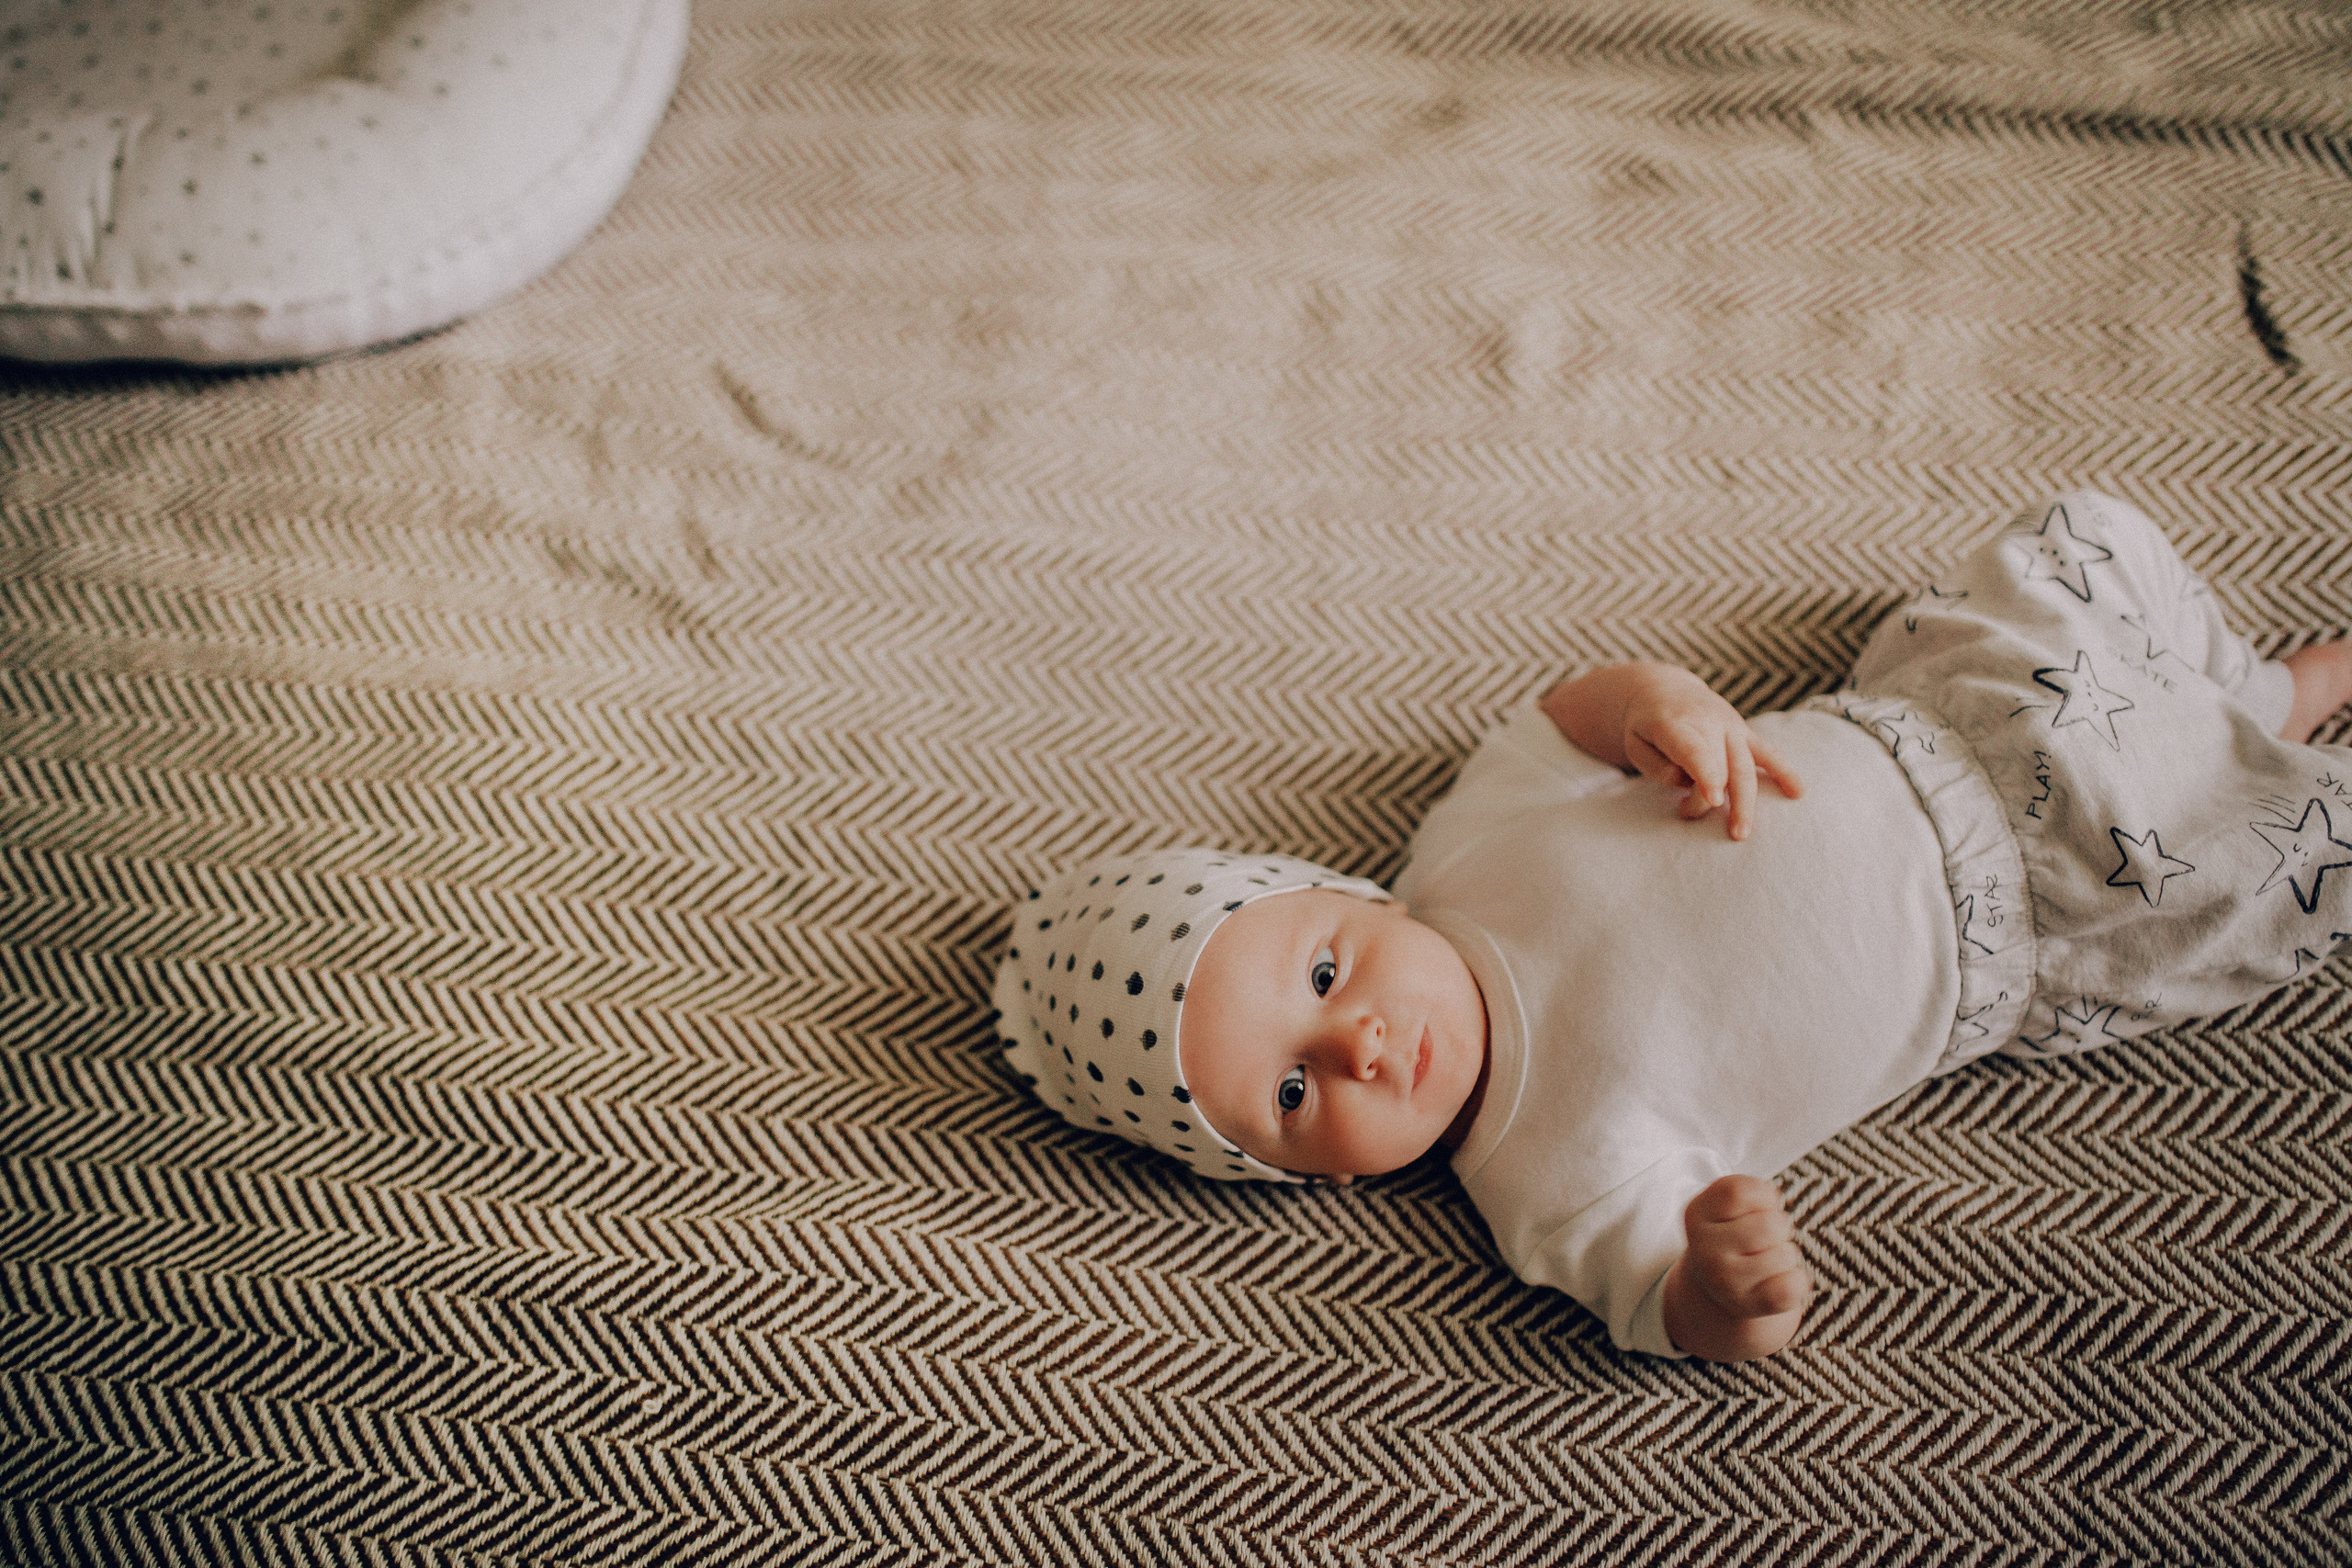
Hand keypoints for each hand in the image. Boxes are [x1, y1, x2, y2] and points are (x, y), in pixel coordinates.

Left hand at [1538, 663, 1802, 838]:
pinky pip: (1768, 753)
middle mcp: (1708, 723)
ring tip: (1743, 833)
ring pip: (1745, 765)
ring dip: (1747, 801)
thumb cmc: (1647, 727)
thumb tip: (1685, 782)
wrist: (1665, 693)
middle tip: (1731, 833)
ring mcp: (1731, 727)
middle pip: (1723, 765)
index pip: (1695, 750)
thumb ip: (1655, 765)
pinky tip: (1798, 792)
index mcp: (1675, 723)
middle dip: (1727, 799)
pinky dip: (1784, 771)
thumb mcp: (1635, 743)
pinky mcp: (1745, 734)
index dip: (1706, 774)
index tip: (1715, 800)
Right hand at [1660, 1174, 1810, 1361]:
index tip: (1755, 1209)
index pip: (1740, 1191)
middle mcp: (1704, 1250)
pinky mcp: (1748, 1306)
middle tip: (1763, 1239)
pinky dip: (1798, 1281)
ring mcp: (1725, 1282)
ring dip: (1786, 1254)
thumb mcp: (1726, 1206)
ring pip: (1786, 1254)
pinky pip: (1793, 1286)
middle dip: (1780, 1227)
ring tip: (1766, 1260)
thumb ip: (1746, 1191)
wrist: (1718, 1287)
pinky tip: (1780, 1281)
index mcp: (1696, 1215)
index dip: (1762, 1196)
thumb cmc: (1733, 1236)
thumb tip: (1771, 1199)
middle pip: (1771, 1224)